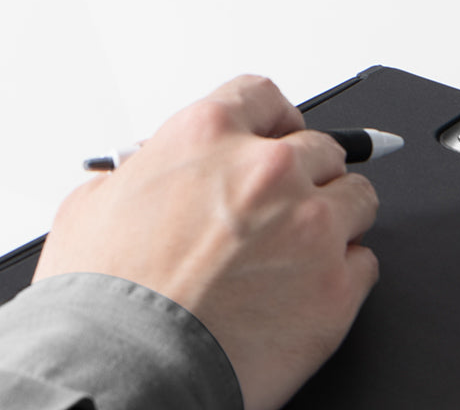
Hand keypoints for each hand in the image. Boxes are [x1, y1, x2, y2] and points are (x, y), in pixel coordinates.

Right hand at [34, 75, 379, 409]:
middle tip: (284, 199)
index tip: (276, 133)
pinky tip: (304, 286)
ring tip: (300, 244)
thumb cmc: (104, 293)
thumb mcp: (94, 200)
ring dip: (333, 214)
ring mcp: (309, 227)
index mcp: (205, 133)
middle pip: (319, 146)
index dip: (269, 117)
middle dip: (304, 170)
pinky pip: (365, 262)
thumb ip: (140, 175)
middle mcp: (264, 169)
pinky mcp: (335, 289)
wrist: (125, 364)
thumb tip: (152, 179)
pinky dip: (342, 271)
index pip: (262, 95)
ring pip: (356, 196)